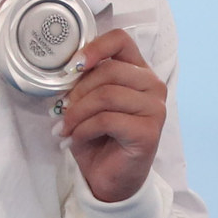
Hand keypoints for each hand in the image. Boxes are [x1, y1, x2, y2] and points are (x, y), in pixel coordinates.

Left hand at [58, 30, 166, 205]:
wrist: (109, 176)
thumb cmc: (97, 135)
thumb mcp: (86, 101)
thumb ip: (84, 80)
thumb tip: (67, 69)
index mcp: (137, 71)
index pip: (121, 40)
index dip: (94, 47)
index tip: (73, 66)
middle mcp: (153, 86)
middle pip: (109, 70)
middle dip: (77, 91)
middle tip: (62, 109)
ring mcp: (156, 109)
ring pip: (106, 95)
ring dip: (77, 112)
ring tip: (66, 126)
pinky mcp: (150, 132)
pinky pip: (107, 119)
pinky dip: (84, 128)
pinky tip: (76, 137)